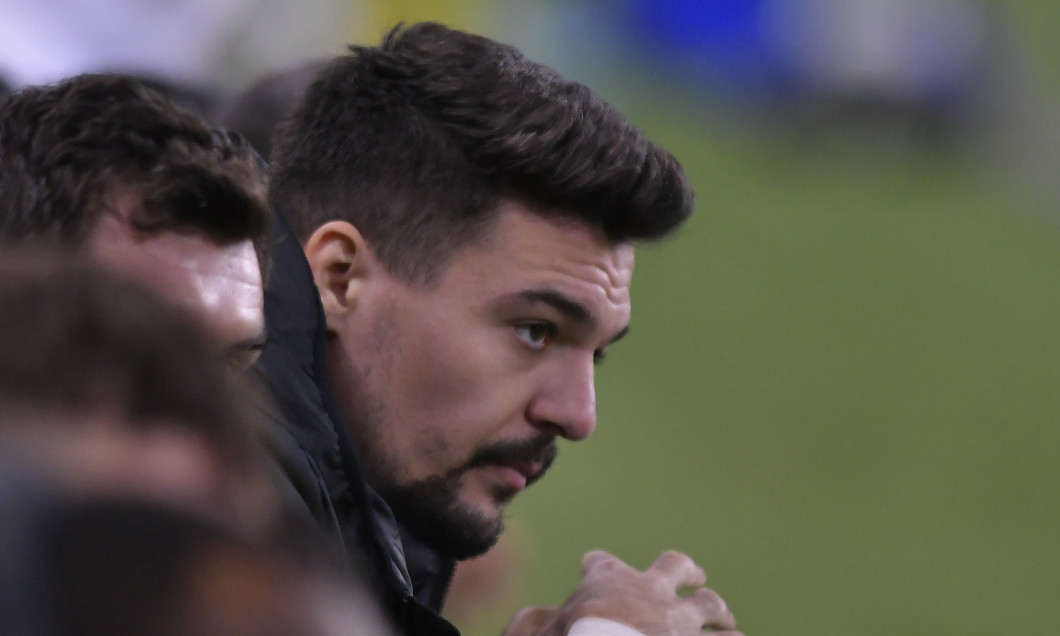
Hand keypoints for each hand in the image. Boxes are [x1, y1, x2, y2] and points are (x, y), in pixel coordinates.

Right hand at [504, 550, 739, 635]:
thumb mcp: (532, 631)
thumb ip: (529, 624)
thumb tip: (524, 623)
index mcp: (610, 580)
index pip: (603, 563)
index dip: (598, 564)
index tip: (593, 563)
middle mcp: (650, 591)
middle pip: (677, 568)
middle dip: (686, 572)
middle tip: (696, 577)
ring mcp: (679, 621)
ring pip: (711, 607)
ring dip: (720, 615)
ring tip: (729, 623)